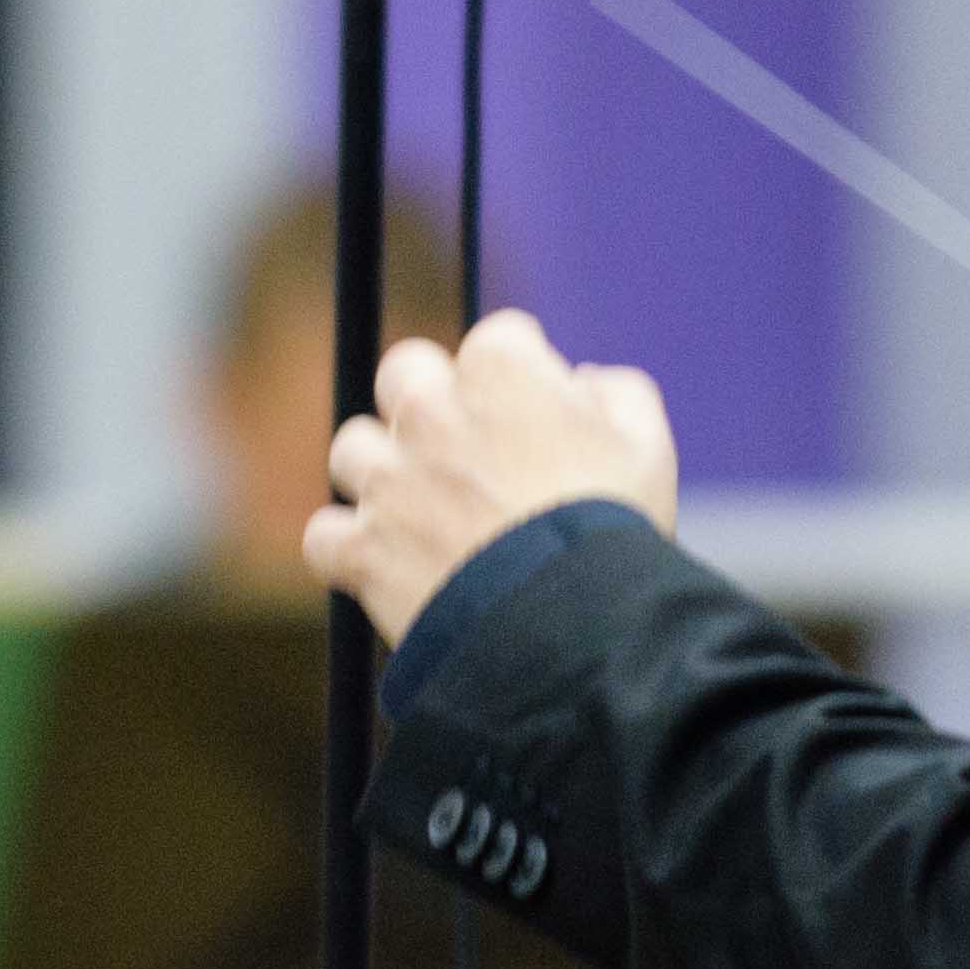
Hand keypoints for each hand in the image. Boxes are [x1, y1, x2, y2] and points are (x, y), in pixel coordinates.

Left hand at [303, 311, 678, 644]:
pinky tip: (384, 564)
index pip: (499, 340)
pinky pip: (325, 535)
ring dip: (382, 472)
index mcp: (498, 369)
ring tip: (424, 511)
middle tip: (466, 450)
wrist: (571, 628)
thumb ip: (613, 392)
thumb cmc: (613, 529)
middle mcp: (428, 409)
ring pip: (352, 449)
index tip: (539, 416)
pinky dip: (348, 549)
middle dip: (429, 401)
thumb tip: (579, 384)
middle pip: (403, 373)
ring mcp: (388, 479)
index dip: (523, 378)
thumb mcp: (644, 443)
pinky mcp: (361, 548)